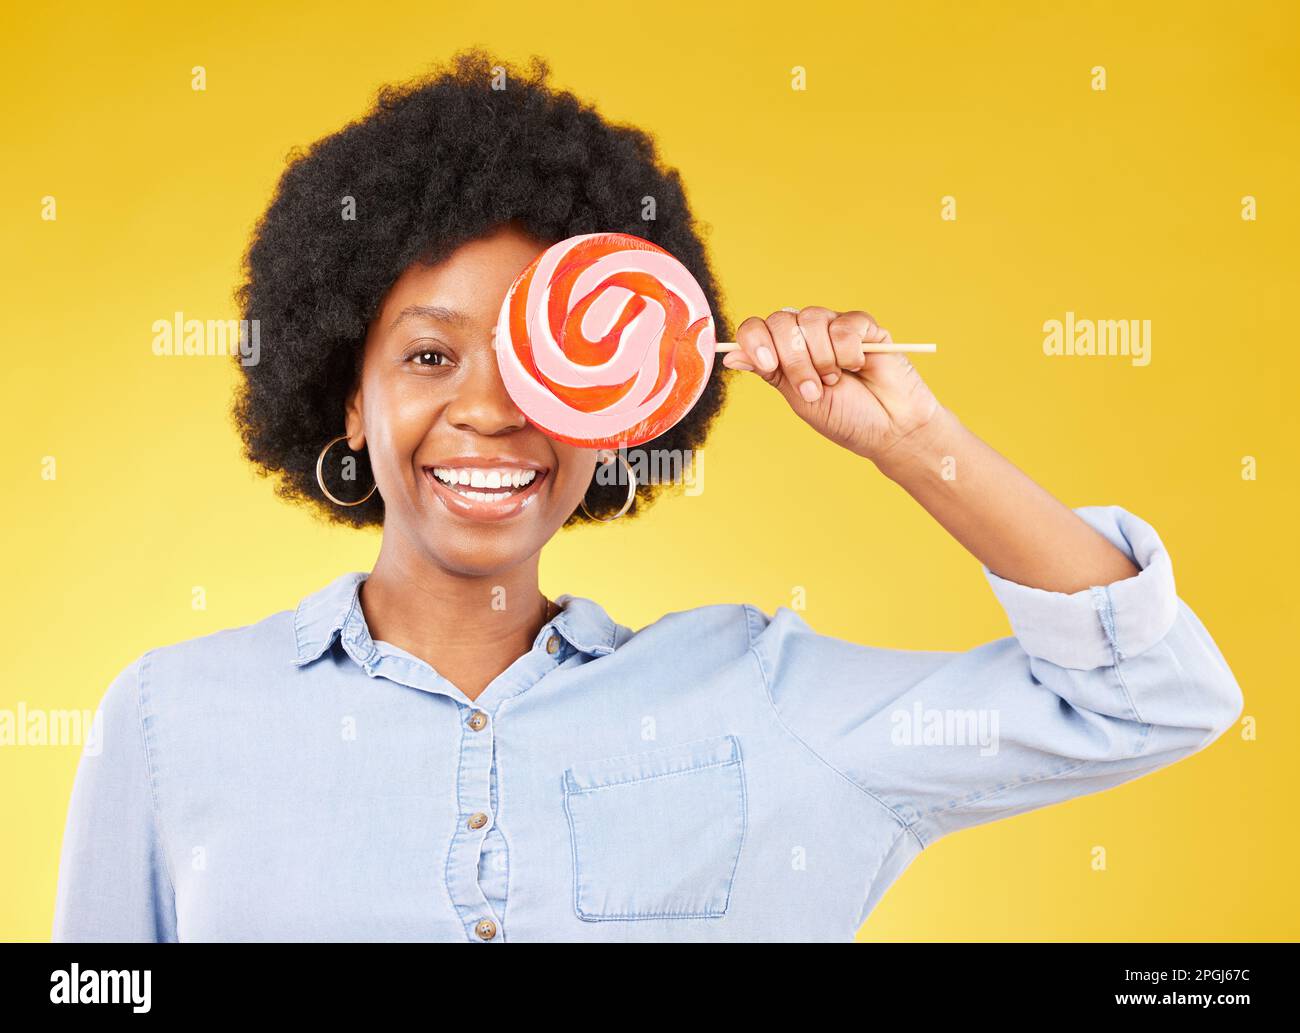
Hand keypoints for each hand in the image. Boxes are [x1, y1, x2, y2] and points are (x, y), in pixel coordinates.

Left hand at [722, 306, 942, 463]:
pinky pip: (844, 324)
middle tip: (813, 388)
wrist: (888, 429)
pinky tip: (859, 366)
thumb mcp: (799, 399)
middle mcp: (806, 335)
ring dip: (822, 358)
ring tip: (837, 380)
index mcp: (785, 352)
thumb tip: (731, 355)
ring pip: (811, 320)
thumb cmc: (845, 418)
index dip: (756, 341)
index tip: (768, 364)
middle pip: (781, 322)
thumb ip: (770, 373)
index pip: (757, 328)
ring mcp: (834, 327)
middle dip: (794, 359)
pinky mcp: (863, 326)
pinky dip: (848, 351)